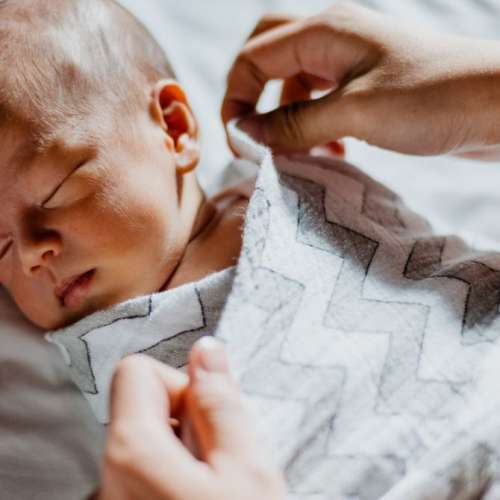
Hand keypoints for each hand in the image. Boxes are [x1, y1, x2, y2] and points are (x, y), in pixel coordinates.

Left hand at [95, 338, 285, 499]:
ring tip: (210, 489)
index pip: (136, 372)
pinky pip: (139, 475)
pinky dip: (167, 477)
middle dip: (183, 421)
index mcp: (131, 452)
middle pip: (139, 409)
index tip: (206, 423)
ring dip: (180, 453)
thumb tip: (207, 349)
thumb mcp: (247, 468)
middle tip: (217, 463)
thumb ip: (221, 401)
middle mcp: (104, 478)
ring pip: (143, 443)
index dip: (178, 385)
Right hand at [222, 2, 499, 156]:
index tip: (241, 144)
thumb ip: (297, 123)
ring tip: (300, 155)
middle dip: (252, 98)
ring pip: (293, 83)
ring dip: (287, 120)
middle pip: (266, 55)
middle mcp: (331, 39)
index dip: (238, 102)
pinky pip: (320, 101)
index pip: (253, 59)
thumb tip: (249, 135)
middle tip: (254, 136)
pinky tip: (330, 153)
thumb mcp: (355, 114)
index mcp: (324, 31)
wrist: (494, 105)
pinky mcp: (362, 85)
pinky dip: (313, 128)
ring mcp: (348, 61)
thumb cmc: (433, 98)